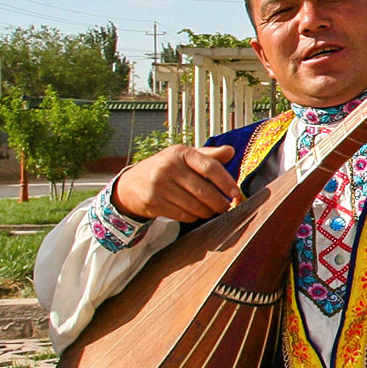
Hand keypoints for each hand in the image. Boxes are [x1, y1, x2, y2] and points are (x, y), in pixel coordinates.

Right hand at [111, 144, 239, 222]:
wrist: (131, 184)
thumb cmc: (165, 168)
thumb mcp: (184, 156)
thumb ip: (208, 155)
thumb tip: (230, 151)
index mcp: (181, 153)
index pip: (209, 167)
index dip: (225, 181)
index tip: (235, 193)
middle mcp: (169, 167)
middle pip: (203, 190)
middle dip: (219, 202)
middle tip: (225, 207)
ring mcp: (159, 185)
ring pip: (194, 205)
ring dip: (207, 211)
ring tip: (211, 211)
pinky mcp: (153, 201)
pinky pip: (182, 214)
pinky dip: (193, 217)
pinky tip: (196, 214)